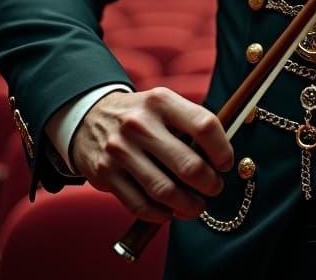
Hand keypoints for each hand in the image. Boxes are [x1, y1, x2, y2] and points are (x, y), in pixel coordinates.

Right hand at [70, 88, 232, 221]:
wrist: (90, 117)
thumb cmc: (142, 115)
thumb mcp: (164, 105)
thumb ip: (190, 124)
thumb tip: (221, 159)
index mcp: (162, 101)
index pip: (204, 126)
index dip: (222, 150)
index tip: (226, 164)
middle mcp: (140, 124)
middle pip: (188, 164)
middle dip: (209, 184)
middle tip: (215, 188)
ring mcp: (120, 150)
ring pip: (165, 190)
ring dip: (188, 205)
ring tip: (197, 206)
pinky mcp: (105, 174)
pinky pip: (140, 205)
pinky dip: (161, 214)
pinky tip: (170, 212)